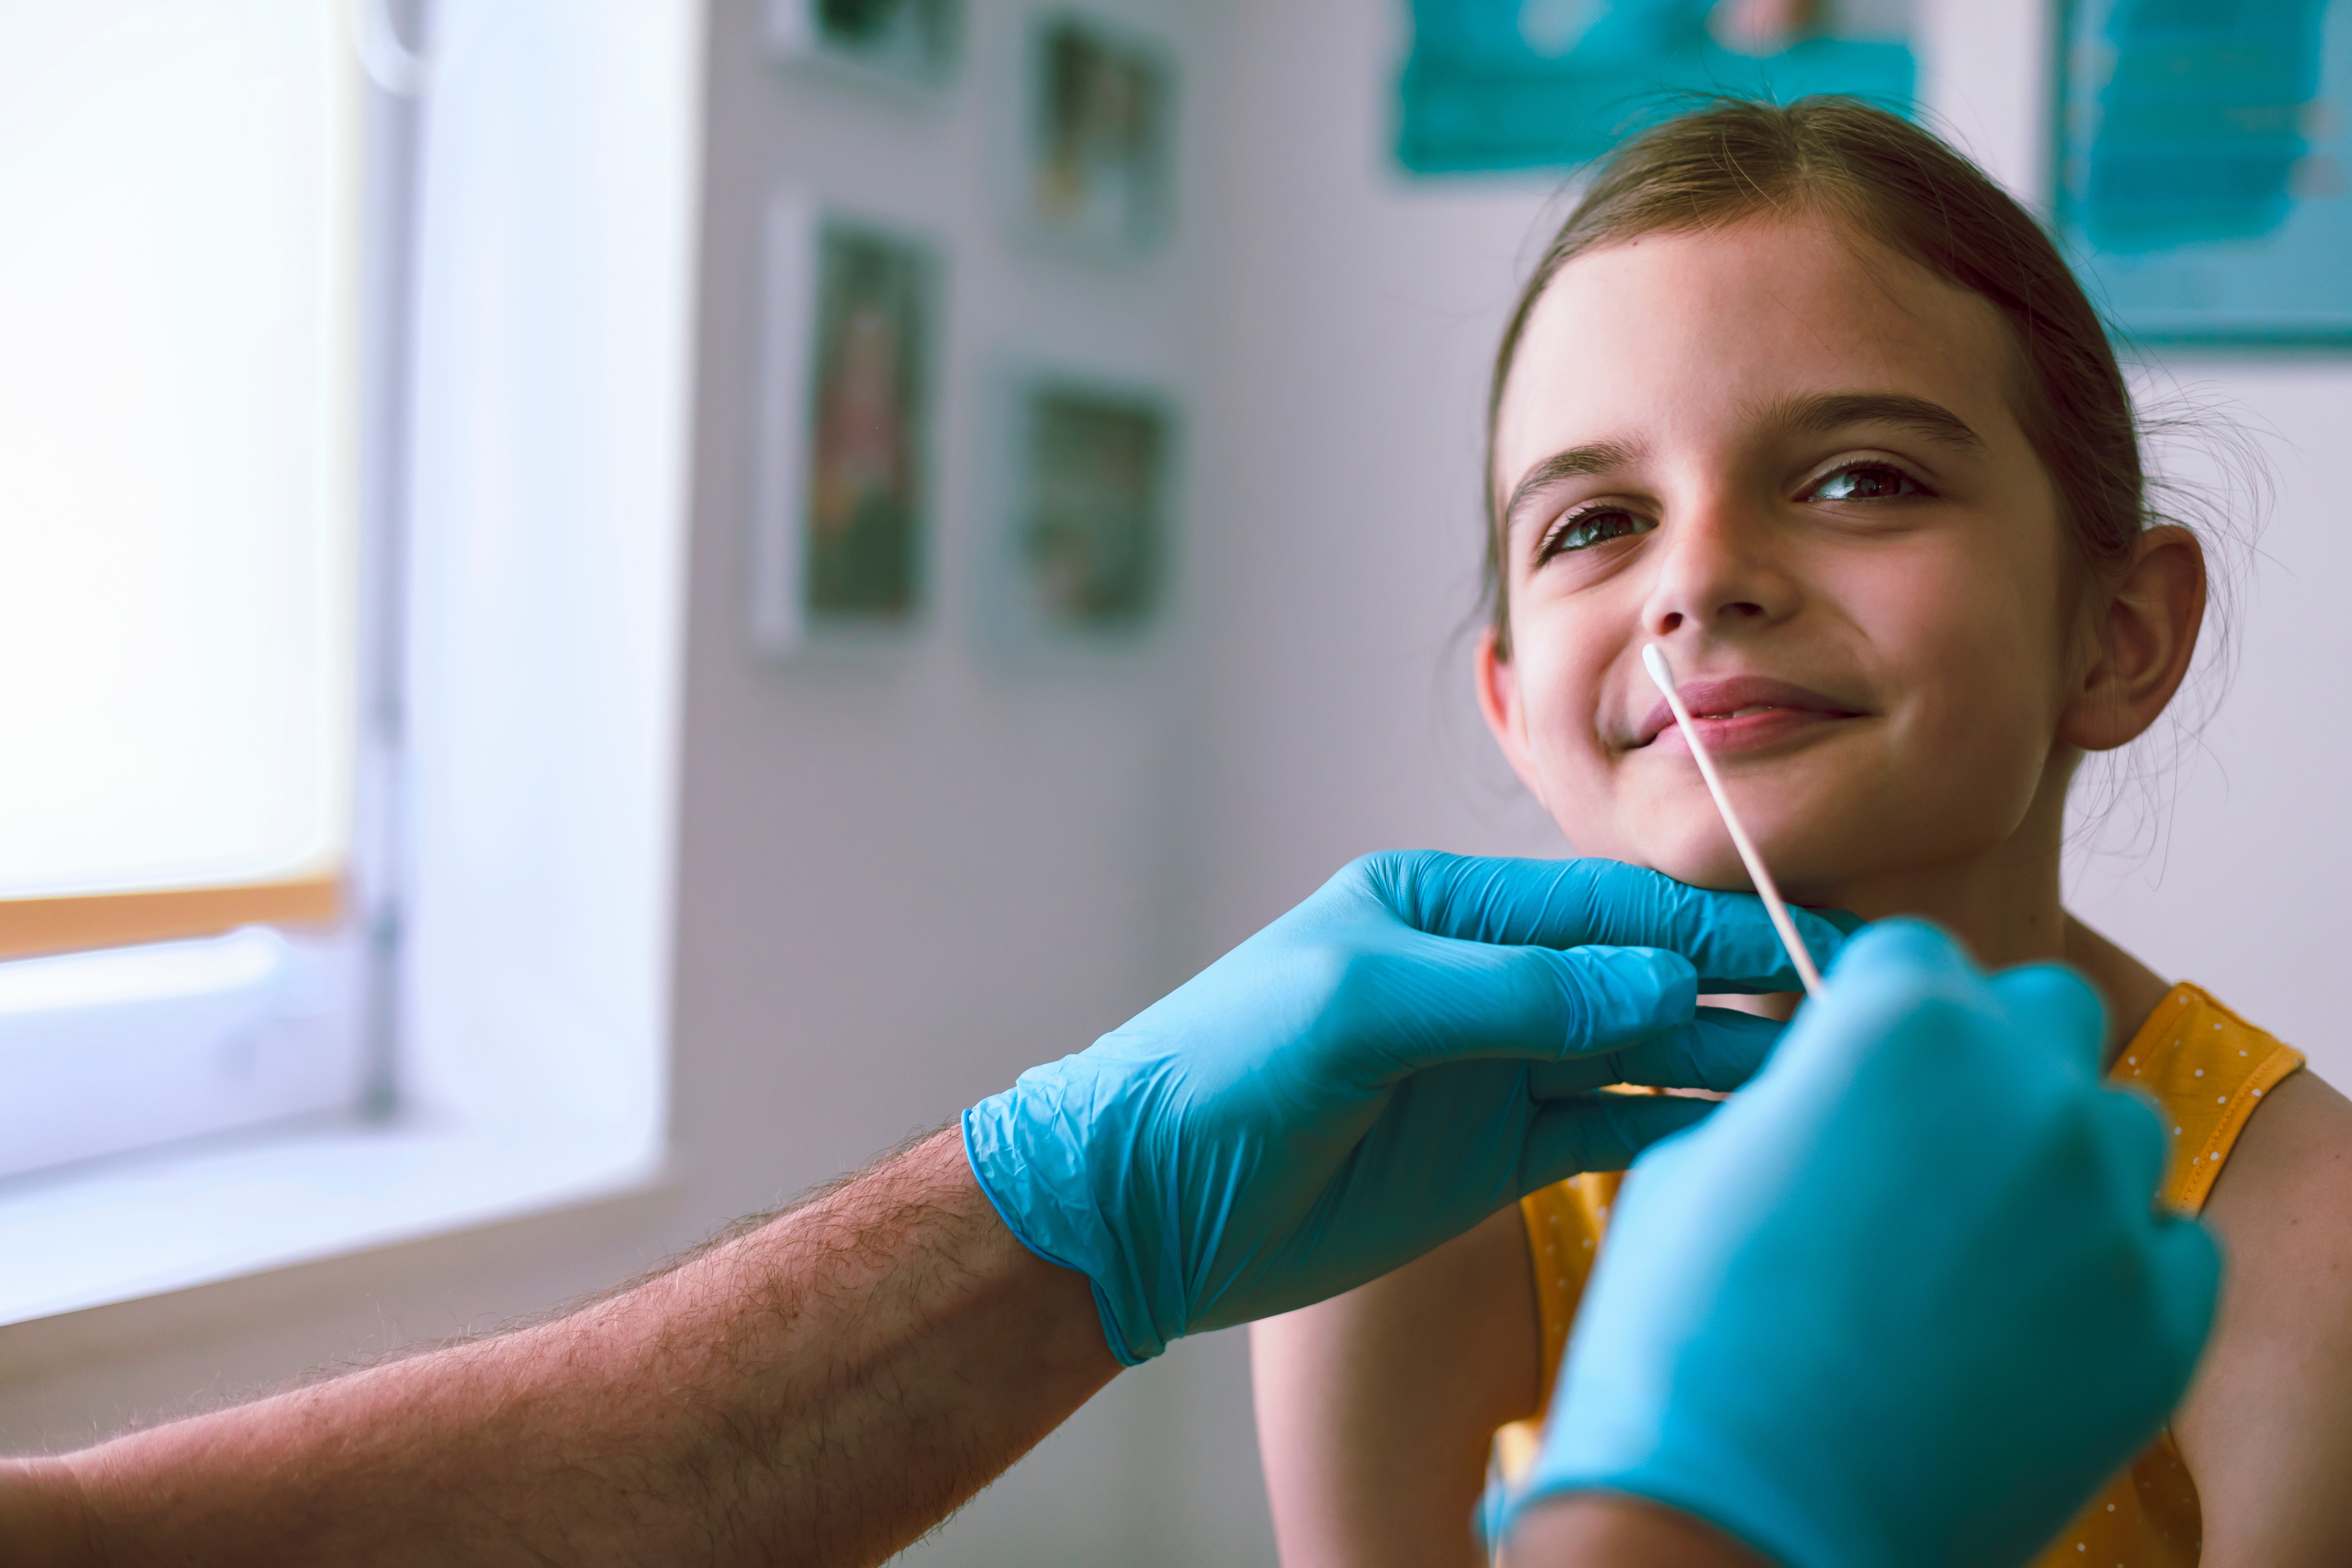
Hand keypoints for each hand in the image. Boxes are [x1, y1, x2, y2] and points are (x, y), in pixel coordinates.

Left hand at [962, 850, 1843, 1363]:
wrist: (1142, 1201)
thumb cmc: (1224, 1072)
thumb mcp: (1360, 1010)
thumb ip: (1512, 997)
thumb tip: (1659, 988)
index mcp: (1442, 910)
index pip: (1604, 910)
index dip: (1709, 928)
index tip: (1811, 943)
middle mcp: (1480, 979)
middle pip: (1637, 976)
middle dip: (1741, 989)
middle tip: (1857, 1009)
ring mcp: (1492, 1069)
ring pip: (1636, 1056)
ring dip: (1724, 1062)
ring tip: (1827, 1074)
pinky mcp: (1491, 1152)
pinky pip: (1604, 1129)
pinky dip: (1673, 1127)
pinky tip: (1747, 1128)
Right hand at [1511, 921, 2220, 1567]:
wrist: (1736, 1518)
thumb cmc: (1688, 1335)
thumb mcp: (1702, 1162)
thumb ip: (1800, 1096)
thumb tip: (1844, 1089)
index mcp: (1895, 1027)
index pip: (1918, 954)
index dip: (1880, 1004)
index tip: (1861, 1057)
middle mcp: (2022, 1091)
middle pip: (2041, 1013)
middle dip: (1987, 1057)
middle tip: (1922, 1144)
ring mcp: (2105, 1208)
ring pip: (2113, 1129)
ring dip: (2053, 1161)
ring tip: (1971, 1249)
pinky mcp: (2159, 1322)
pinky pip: (2166, 1250)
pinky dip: (2106, 1271)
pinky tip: (2019, 1325)